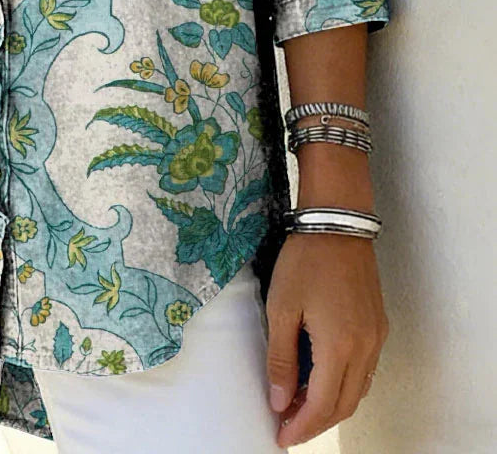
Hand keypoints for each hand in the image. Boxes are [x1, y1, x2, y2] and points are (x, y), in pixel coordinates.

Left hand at [265, 232, 388, 446]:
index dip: (301, 426)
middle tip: (286, 425)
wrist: (338, 224)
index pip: (322, 405)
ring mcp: (376, 338)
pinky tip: (321, 379)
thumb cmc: (305, 262)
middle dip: (315, 422)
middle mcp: (365, 349)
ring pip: (357, 391)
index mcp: (340, 346)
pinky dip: (343, 385)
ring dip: (330, 405)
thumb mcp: (282, 307)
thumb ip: (280, 358)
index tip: (280, 436)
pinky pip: (365, 371)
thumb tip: (279, 400)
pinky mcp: (379, 326)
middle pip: (343, 405)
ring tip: (298, 405)